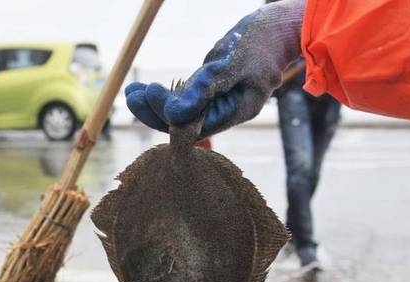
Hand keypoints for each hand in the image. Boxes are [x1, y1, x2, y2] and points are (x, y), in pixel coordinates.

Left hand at [126, 0, 304, 136]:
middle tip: (131, 95)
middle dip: (155, 111)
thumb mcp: (233, 62)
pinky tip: (143, 89)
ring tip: (131, 92)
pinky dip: (164, 95)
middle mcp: (224, 112)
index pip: (194, 125)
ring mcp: (217, 103)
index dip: (168, 114)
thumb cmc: (261, 42)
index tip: (148, 94)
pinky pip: (184, 100)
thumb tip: (174, 114)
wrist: (279, 29)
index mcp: (235, 111)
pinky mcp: (211, 92)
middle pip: (184, 123)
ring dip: (154, 104)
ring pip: (181, 113)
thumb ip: (206, 88)